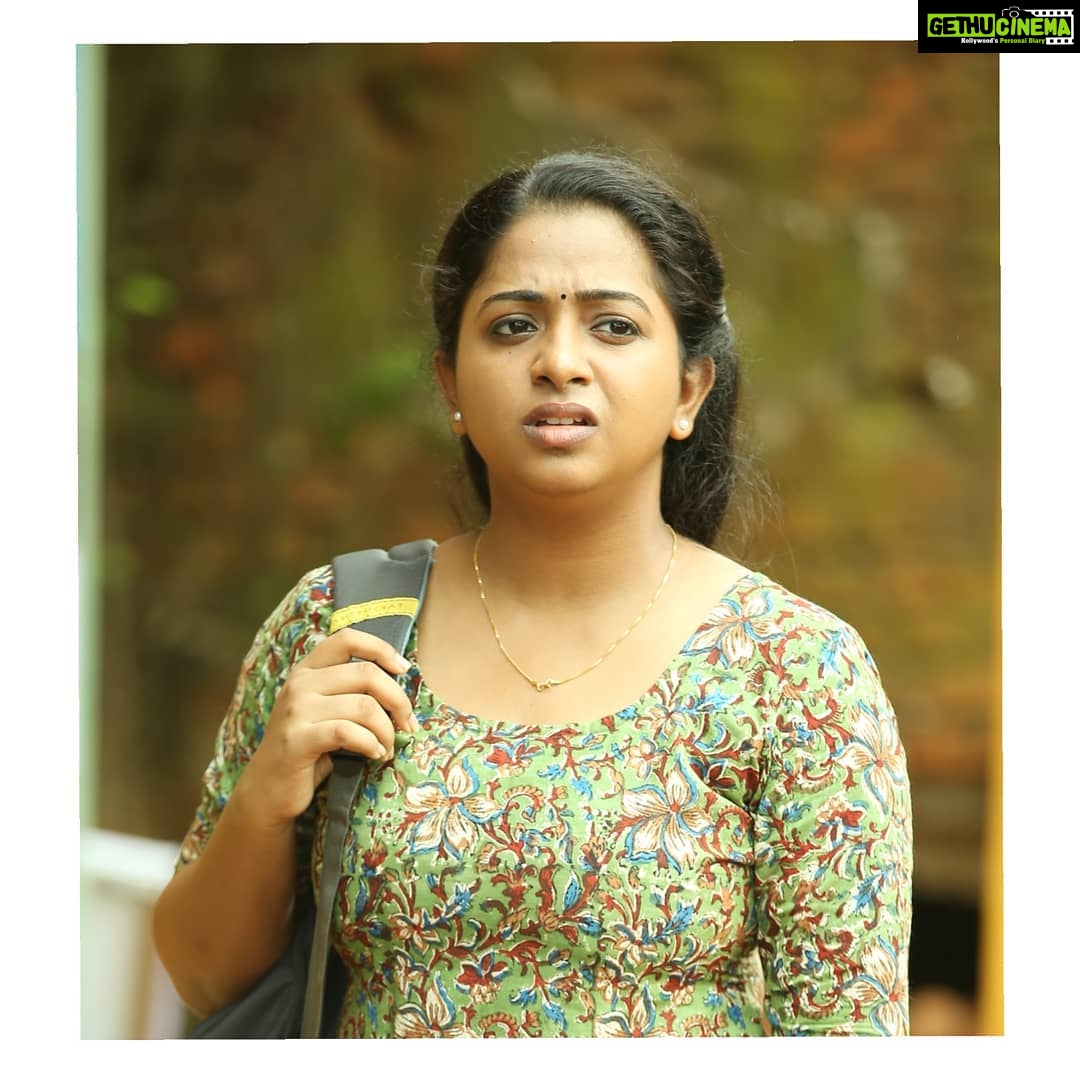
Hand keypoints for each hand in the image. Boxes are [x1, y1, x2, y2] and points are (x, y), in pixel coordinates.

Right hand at [233, 629, 416, 826]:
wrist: (268, 791)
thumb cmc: (309, 749)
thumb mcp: (326, 711)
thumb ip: (351, 691)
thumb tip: (400, 685)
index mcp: (308, 670)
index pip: (348, 638)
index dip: (382, 649)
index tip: (404, 669)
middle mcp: (300, 683)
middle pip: (367, 674)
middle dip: (398, 700)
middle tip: (407, 724)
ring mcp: (296, 711)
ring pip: (364, 706)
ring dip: (387, 730)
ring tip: (388, 747)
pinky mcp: (297, 740)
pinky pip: (348, 732)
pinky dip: (371, 744)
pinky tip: (376, 755)